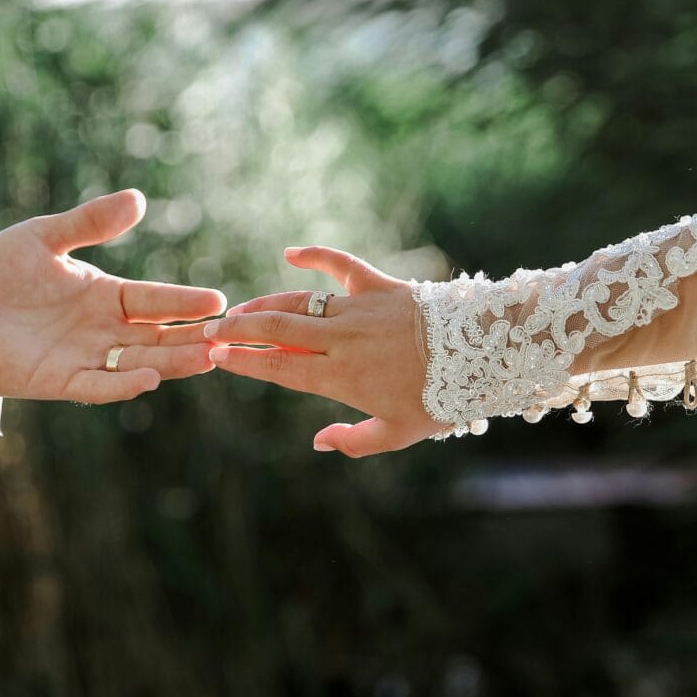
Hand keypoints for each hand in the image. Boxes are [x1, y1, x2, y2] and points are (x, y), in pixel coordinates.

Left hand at [0, 189, 225, 403]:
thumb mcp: (45, 237)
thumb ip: (90, 222)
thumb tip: (139, 199)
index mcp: (105, 295)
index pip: (154, 300)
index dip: (184, 301)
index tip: (217, 300)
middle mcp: (101, 329)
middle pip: (156, 336)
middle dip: (190, 337)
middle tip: (224, 336)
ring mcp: (83, 357)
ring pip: (138, 362)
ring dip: (170, 362)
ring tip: (205, 359)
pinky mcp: (58, 381)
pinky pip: (97, 386)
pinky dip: (122, 384)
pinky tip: (147, 378)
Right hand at [205, 246, 442, 456]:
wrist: (485, 354)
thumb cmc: (442, 399)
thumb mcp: (398, 433)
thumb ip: (354, 441)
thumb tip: (318, 442)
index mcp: (342, 379)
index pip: (279, 368)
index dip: (244, 363)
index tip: (216, 358)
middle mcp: (342, 341)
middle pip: (276, 331)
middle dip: (238, 330)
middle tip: (211, 331)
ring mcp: (359, 309)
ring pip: (298, 302)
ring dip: (263, 305)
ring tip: (238, 311)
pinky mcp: (380, 285)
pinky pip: (341, 265)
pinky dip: (314, 255)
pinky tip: (290, 254)